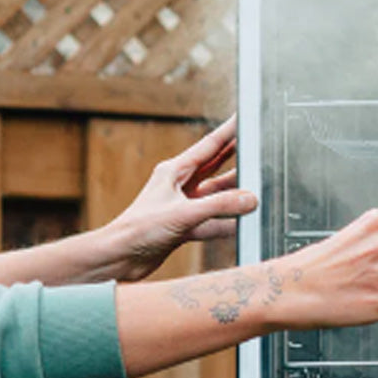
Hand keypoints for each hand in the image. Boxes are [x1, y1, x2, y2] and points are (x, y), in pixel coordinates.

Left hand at [105, 115, 257, 281]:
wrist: (119, 258)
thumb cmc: (138, 229)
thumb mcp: (183, 214)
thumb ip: (220, 206)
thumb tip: (249, 199)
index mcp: (174, 171)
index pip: (209, 146)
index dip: (228, 132)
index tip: (243, 119)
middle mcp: (179, 186)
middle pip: (215, 168)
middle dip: (236, 157)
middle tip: (256, 146)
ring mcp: (183, 208)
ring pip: (216, 197)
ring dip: (234, 196)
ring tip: (257, 188)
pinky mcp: (184, 228)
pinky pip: (213, 222)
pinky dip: (227, 223)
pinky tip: (242, 223)